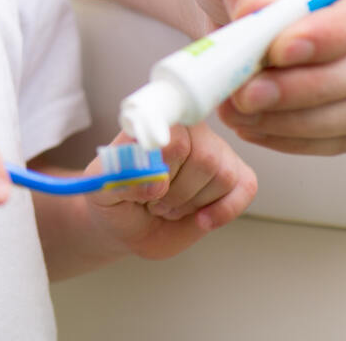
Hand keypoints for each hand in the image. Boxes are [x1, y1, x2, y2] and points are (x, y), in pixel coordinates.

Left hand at [86, 126, 255, 260]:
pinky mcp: (235, 176)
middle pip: (203, 158)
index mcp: (155, 123)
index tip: (149, 189)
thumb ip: (117, 178)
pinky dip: (224, 210)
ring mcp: (215, 151)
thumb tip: (154, 182)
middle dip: (176, 193)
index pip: (175, 136)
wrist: (127, 223)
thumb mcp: (99, 188)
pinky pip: (245, 187)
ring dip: (193, 203)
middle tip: (154, 203)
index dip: (164, 169)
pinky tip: (201, 219)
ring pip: (223, 175)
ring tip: (169, 207)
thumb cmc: (115, 199)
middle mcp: (190, 130)